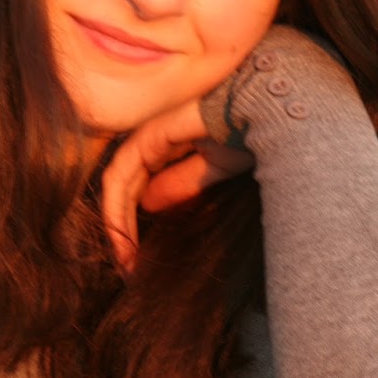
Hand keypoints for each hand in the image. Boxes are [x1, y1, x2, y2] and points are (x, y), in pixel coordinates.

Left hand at [99, 99, 255, 271]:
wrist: (262, 110)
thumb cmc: (248, 133)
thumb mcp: (215, 170)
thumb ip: (183, 183)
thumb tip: (150, 204)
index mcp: (170, 143)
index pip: (141, 185)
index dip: (137, 220)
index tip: (142, 257)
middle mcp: (153, 138)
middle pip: (125, 188)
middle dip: (124, 228)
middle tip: (129, 267)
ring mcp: (146, 136)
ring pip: (118, 186)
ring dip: (118, 225)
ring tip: (126, 262)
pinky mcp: (145, 139)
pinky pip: (118, 178)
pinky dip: (115, 211)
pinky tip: (123, 239)